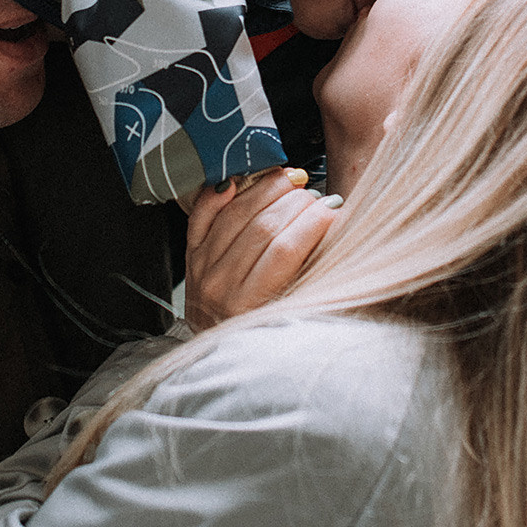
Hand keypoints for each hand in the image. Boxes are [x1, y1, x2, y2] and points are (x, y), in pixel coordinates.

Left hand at [183, 169, 341, 330]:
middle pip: (262, 227)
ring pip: (236, 215)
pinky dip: (219, 195)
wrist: (217, 345)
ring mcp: (203, 268)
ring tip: (290, 181)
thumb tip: (335, 228)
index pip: (286, 250)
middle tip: (316, 196)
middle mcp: (221, 286)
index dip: (313, 222)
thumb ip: (309, 274)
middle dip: (295, 203)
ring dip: (266, 190)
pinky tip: (239, 181)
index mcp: (250, 305)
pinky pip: (202, 215)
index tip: (333, 208)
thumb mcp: (291, 314)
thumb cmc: (261, 332)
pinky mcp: (191, 256)